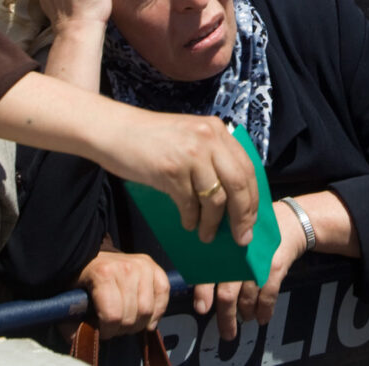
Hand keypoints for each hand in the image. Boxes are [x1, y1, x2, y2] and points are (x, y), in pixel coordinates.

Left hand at [77, 247, 169, 338]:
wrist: (92, 257)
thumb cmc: (83, 281)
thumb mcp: (71, 299)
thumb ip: (73, 322)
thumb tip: (85, 337)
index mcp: (103, 274)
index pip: (113, 316)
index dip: (107, 331)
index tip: (102, 330)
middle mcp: (126, 267)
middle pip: (132, 316)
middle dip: (122, 329)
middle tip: (114, 327)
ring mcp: (142, 265)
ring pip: (148, 309)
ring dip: (139, 324)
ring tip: (128, 322)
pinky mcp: (153, 266)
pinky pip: (163, 293)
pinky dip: (158, 311)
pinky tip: (148, 319)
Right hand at [111, 110, 258, 245]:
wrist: (115, 130)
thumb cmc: (151, 140)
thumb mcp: (189, 139)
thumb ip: (211, 159)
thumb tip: (231, 202)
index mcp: (217, 130)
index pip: (247, 168)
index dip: (253, 198)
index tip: (251, 221)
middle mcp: (209, 138)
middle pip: (239, 184)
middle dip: (243, 216)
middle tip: (241, 237)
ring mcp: (191, 153)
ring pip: (216, 198)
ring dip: (213, 223)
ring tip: (207, 235)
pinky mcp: (171, 169)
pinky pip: (189, 203)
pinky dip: (191, 219)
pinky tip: (188, 224)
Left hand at [193, 200, 308, 339]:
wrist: (290, 221)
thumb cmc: (257, 233)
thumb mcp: (235, 237)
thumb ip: (220, 257)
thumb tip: (203, 286)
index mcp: (225, 248)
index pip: (209, 272)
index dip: (203, 292)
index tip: (202, 308)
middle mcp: (239, 257)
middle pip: (227, 293)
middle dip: (226, 317)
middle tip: (227, 333)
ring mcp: (258, 263)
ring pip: (247, 298)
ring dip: (246, 313)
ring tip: (246, 318)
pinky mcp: (276, 267)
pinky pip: (268, 296)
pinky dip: (265, 310)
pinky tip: (262, 318)